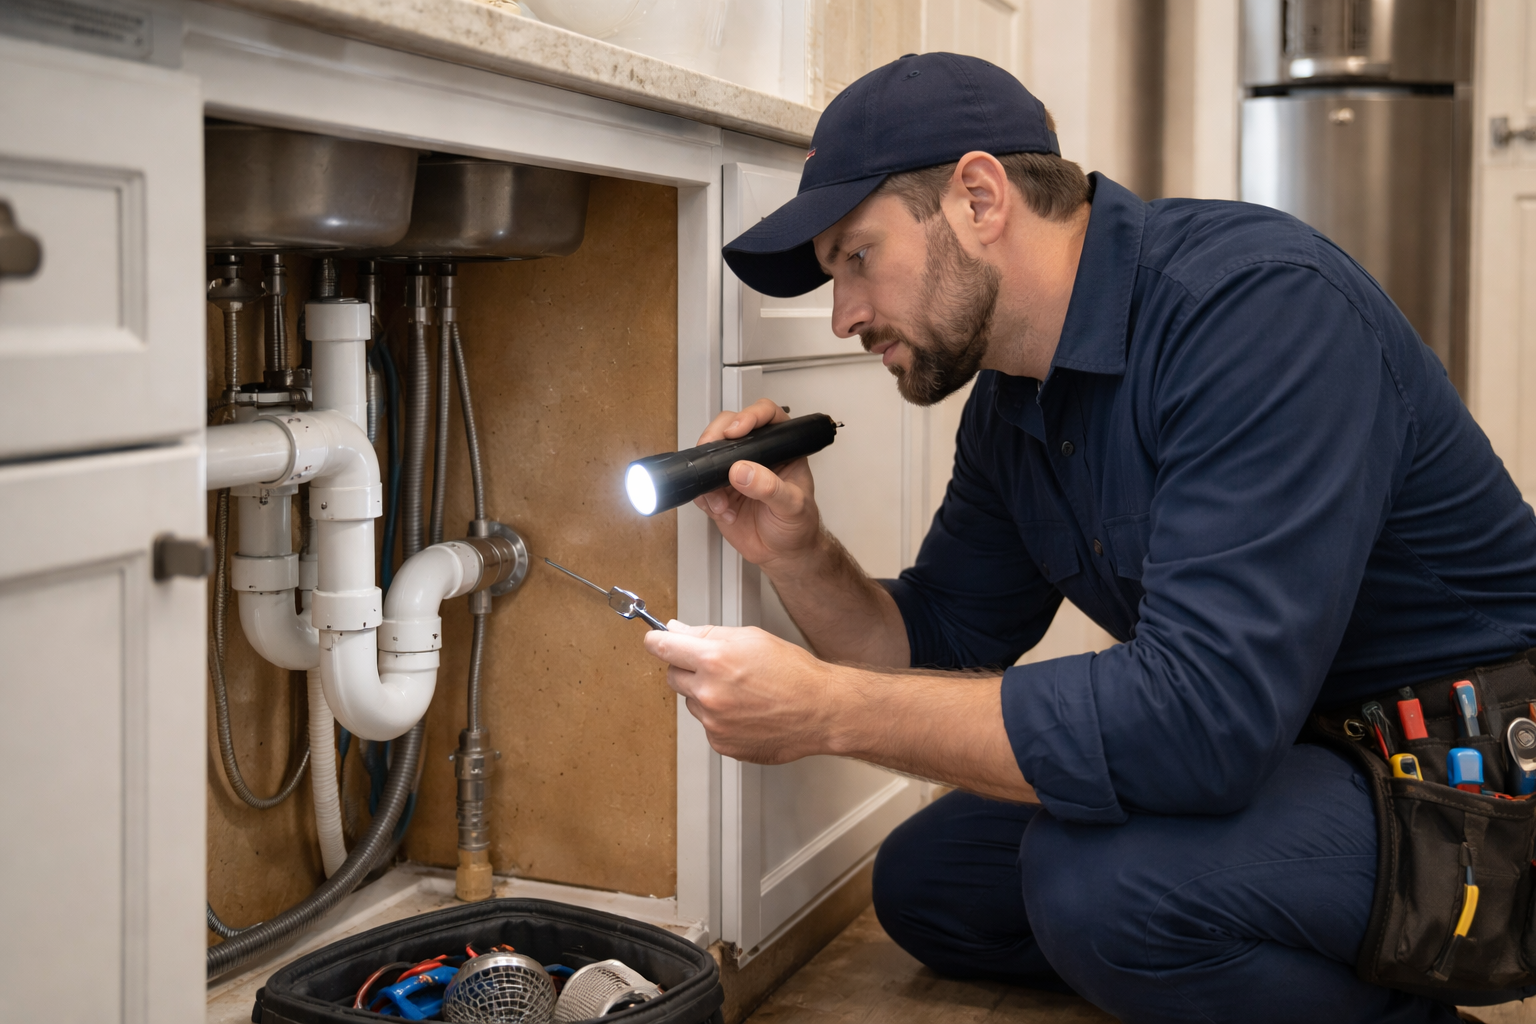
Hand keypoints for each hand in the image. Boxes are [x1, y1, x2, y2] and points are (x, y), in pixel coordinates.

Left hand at [645, 621, 843, 763]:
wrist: (821, 711)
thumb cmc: (794, 673)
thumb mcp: (751, 638)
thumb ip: (707, 634)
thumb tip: (677, 631)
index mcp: (714, 661)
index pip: (662, 648)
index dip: (657, 641)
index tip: (656, 640)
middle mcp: (709, 694)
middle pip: (672, 676)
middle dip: (687, 669)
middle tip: (717, 667)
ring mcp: (713, 723)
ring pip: (691, 703)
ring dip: (706, 695)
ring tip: (742, 692)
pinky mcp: (721, 743)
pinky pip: (708, 725)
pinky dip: (720, 718)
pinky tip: (747, 711)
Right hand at [694, 399, 822, 570]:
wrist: (783, 554)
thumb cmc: (798, 525)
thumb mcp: (792, 506)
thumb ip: (770, 487)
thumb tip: (743, 470)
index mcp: (781, 448)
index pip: (767, 416)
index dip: (750, 416)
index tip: (738, 430)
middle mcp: (756, 455)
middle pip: (729, 427)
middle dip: (715, 437)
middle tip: (711, 452)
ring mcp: (734, 472)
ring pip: (709, 455)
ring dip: (707, 474)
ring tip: (721, 501)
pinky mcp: (719, 491)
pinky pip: (701, 486)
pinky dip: (705, 498)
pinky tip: (722, 511)